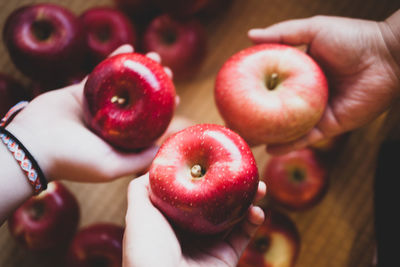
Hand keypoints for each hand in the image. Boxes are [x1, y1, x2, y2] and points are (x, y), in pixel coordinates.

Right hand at [5, 45, 174, 182]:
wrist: (33, 145)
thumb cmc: (75, 160)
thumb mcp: (112, 167)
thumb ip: (138, 160)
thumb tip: (162, 148)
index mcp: (119, 140)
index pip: (147, 123)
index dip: (163, 110)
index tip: (176, 97)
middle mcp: (109, 123)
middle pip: (138, 100)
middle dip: (154, 85)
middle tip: (167, 72)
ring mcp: (95, 106)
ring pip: (121, 84)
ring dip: (138, 69)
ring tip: (153, 56)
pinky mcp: (80, 91)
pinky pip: (100, 73)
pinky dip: (113, 61)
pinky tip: (127, 50)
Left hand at [123, 174, 265, 266]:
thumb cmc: (146, 248)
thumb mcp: (138, 211)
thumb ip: (142, 188)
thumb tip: (158, 165)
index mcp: (171, 218)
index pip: (193, 192)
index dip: (206, 175)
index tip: (218, 158)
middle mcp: (191, 230)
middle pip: (217, 202)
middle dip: (233, 185)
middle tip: (247, 171)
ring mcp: (209, 244)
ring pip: (235, 216)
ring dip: (250, 200)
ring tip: (261, 186)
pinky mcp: (225, 257)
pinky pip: (244, 236)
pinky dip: (254, 221)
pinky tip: (259, 210)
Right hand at [248, 14, 399, 153]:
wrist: (388, 56)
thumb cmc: (352, 38)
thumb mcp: (313, 29)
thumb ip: (281, 34)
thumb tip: (248, 36)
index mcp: (301, 74)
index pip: (271, 86)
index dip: (252, 92)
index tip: (232, 98)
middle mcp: (306, 95)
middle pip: (276, 110)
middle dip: (256, 119)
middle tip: (235, 126)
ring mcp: (317, 112)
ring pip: (288, 128)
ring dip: (268, 136)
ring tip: (248, 142)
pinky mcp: (331, 125)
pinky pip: (307, 138)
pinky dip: (290, 145)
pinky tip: (271, 149)